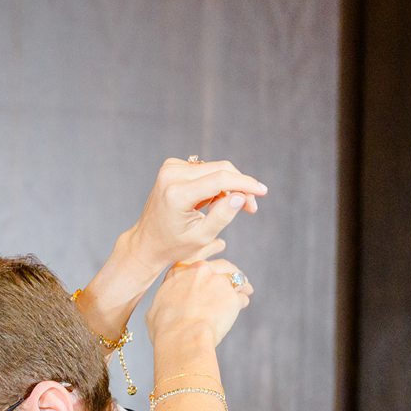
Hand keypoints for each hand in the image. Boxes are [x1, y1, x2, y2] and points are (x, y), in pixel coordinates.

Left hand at [128, 156, 265, 269]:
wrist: (147, 242)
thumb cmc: (173, 244)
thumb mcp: (201, 237)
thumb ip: (223, 216)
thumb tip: (241, 195)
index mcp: (177, 193)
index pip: (220, 179)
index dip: (245, 183)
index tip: (263, 191)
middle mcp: (172, 174)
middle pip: (220, 170)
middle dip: (240, 186)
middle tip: (250, 207)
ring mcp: (170, 167)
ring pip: (215, 169)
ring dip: (228, 186)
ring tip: (231, 208)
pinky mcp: (172, 166)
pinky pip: (205, 170)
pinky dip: (215, 184)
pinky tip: (213, 202)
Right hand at [146, 249, 252, 351]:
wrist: (182, 337)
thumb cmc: (165, 328)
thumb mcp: (155, 309)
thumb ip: (165, 301)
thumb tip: (166, 308)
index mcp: (180, 272)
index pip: (197, 254)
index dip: (210, 249)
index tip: (221, 244)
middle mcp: (200, 272)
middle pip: (222, 265)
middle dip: (230, 270)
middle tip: (238, 274)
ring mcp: (218, 282)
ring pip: (235, 278)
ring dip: (241, 283)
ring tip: (247, 289)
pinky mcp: (232, 297)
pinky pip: (240, 296)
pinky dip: (242, 300)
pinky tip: (244, 303)